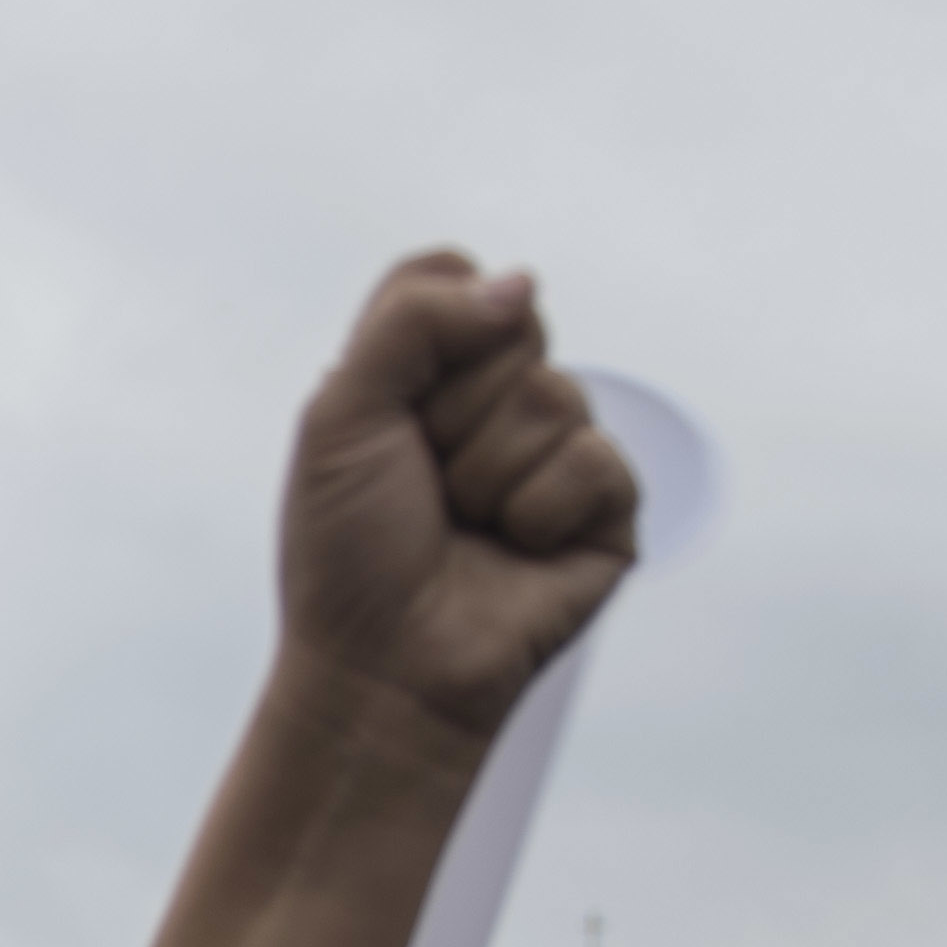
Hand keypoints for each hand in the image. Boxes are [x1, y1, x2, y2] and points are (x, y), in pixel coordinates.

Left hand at [277, 256, 639, 741]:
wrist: (384, 669)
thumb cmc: (349, 556)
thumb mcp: (340, 414)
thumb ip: (413, 318)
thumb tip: (520, 285)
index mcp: (426, 370)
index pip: (453, 278)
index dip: (424, 337)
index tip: (390, 414)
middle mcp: (494, 400)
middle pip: (513, 326)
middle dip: (453, 412)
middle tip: (426, 484)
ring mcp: (554, 450)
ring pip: (553, 395)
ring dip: (488, 474)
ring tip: (464, 528)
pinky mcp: (605, 507)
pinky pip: (593, 462)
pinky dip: (538, 513)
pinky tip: (514, 553)